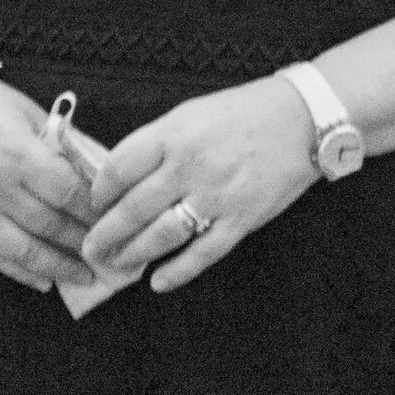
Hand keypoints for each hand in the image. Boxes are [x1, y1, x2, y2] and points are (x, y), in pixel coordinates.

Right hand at [0, 75, 95, 291]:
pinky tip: (46, 281)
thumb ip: (63, 144)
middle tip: (107, 251)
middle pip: (49, 224)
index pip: (65, 191)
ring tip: (84, 275)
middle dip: (82, 241)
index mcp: (16, 152)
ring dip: (58, 267)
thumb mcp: (31, 113)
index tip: (113, 217)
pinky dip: (23, 273)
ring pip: (23, 250)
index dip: (92, 209)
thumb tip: (99, 172)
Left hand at [81, 76, 316, 293]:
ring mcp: (217, 195)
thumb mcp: (193, 113)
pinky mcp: (241, 219)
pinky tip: (158, 281)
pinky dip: (177, 272)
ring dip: (133, 255)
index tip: (93, 204)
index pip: (120, 167)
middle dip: (106, 234)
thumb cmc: (244, 112)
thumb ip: (158, 142)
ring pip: (161, 236)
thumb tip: (122, 176)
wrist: (303, 119)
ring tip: (117, 265)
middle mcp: (191, 165)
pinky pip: (202, 254)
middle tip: (91, 248)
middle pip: (133, 208)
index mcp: (175, 132)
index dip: (99, 192)